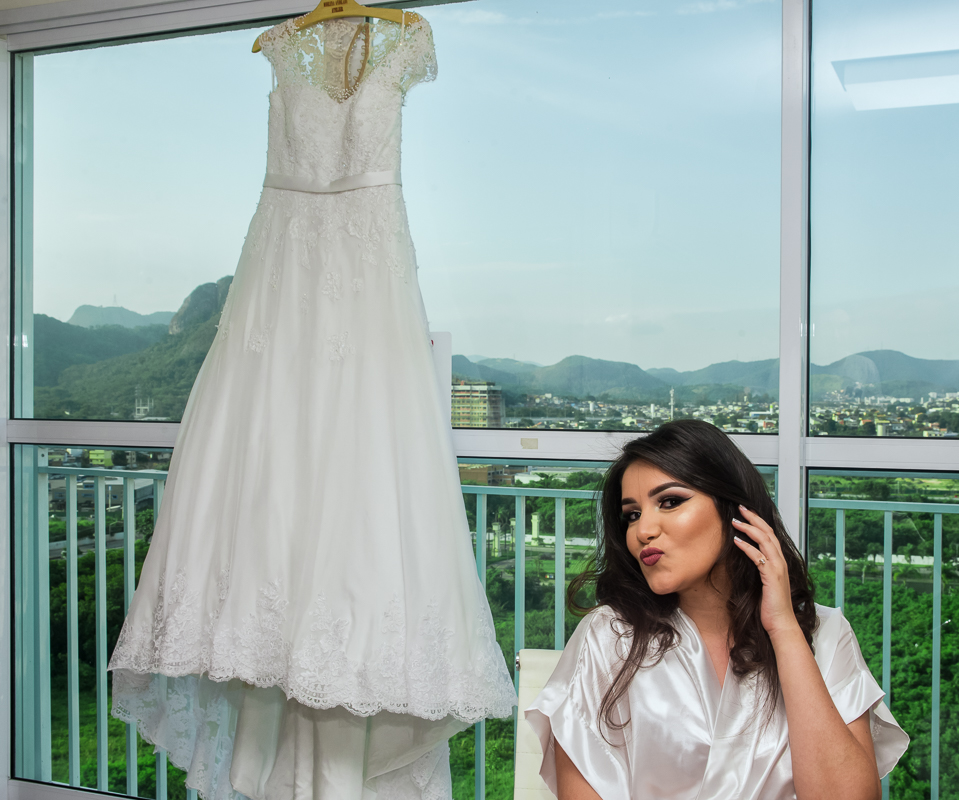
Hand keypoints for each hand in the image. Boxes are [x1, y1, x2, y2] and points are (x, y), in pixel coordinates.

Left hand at [732, 505, 799, 639]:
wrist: (781, 623)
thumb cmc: (770, 606)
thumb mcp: (763, 583)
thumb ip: (759, 569)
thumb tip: (747, 558)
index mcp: (779, 562)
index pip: (770, 536)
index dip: (758, 522)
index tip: (745, 513)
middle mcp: (780, 562)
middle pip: (768, 533)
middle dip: (754, 518)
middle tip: (740, 508)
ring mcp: (778, 568)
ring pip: (765, 541)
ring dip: (749, 528)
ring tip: (735, 521)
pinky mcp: (772, 576)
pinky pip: (758, 557)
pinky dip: (747, 547)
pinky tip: (736, 541)